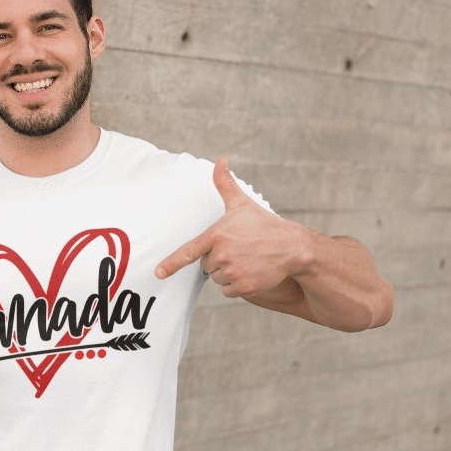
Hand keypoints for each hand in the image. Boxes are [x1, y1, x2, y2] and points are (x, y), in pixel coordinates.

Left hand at [155, 157, 304, 297]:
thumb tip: (220, 160)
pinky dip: (235, 285)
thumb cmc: (263, 224)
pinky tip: (249, 271)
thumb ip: (225, 184)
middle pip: (205, 265)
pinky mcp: (243, 287)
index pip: (189, 251)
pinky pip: (227, 291)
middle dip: (216, 259)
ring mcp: (233, 272)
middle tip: (236, 249)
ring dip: (225, 272)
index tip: (158, 273)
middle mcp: (223, 255)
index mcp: (217, 235)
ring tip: (244, 259)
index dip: (171, 263)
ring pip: (216, 278)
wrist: (292, 247)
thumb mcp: (241, 203)